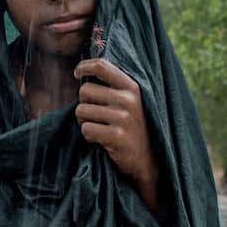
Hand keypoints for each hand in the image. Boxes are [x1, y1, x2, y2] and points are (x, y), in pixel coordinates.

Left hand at [74, 58, 159, 210]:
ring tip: (100, 128)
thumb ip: (113, 87)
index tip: (77, 73)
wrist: (149, 160)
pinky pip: (86, 129)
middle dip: (84, 104)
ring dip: (85, 122)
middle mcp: (128, 100)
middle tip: (95, 116)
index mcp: (132, 87)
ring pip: (81, 111)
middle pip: (85, 91)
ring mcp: (123, 118)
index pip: (103, 66)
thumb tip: (84, 70)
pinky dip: (88, 136)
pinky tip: (102, 140)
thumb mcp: (130, 102)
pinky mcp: (116, 136)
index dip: (85, 67)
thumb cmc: (133, 127)